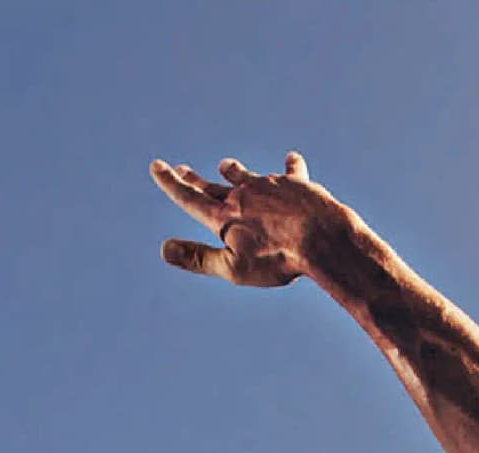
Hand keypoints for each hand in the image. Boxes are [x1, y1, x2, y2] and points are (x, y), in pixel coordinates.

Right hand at [149, 152, 349, 288]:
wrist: (322, 238)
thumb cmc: (278, 259)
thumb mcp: (234, 268)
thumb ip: (199, 258)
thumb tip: (164, 249)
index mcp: (224, 217)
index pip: (190, 198)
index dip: (170, 184)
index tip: (156, 166)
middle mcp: (243, 195)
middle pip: (214, 186)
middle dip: (195, 178)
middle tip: (181, 168)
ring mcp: (269, 186)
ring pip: (246, 176)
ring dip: (233, 171)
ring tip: (224, 165)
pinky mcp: (295, 183)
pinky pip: (290, 172)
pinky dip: (289, 167)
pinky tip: (292, 159)